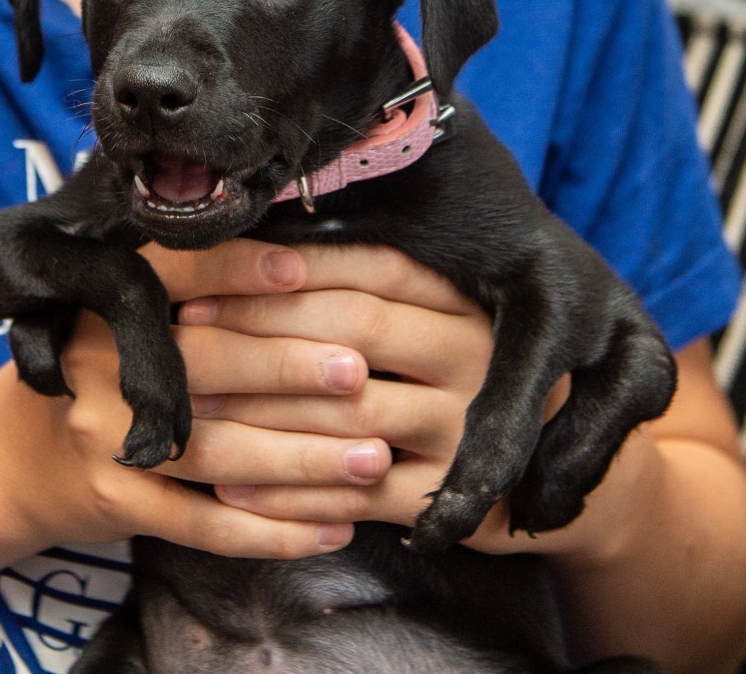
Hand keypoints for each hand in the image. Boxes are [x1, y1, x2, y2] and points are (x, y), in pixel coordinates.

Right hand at [0, 239, 388, 558]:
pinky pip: (203, 524)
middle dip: (289, 368)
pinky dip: (271, 532)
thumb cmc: (94, 367)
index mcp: (106, 301)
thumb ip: (189, 288)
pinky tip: (332, 529)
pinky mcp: (116, 502)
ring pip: (215, 452)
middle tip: (360, 372)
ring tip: (373, 459)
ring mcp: (103, 437)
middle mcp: (98, 362)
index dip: (237, 270)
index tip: (304, 270)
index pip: (173, 273)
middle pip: (204, 364)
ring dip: (302, 460)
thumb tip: (307, 259)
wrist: (8, 456)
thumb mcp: (115, 312)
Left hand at [161, 240, 579, 554]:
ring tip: (191, 407)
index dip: (288, 270)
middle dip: (262, 330)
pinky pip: (358, 494)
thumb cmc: (468, 385)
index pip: (372, 267)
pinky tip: (229, 485)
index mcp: (463, 300)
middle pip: (357, 327)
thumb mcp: (442, 326)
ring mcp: (467, 427)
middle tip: (185, 335)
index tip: (211, 278)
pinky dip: (291, 493)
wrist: (560, 480)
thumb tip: (268, 249)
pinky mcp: (452, 496)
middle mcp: (473, 354)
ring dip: (262, 411)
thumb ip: (379, 292)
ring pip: (350, 412)